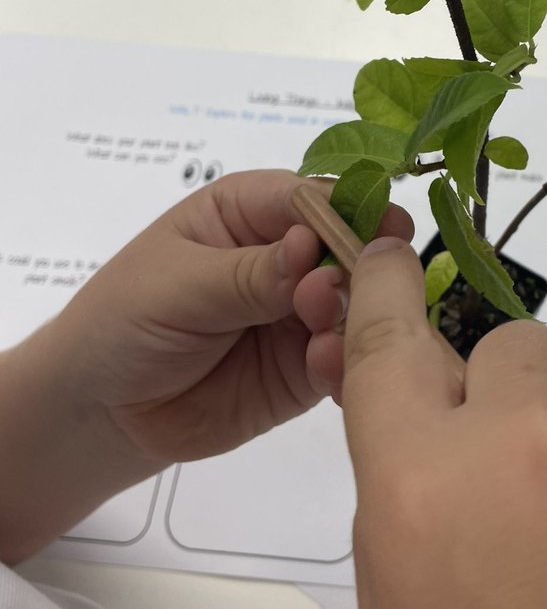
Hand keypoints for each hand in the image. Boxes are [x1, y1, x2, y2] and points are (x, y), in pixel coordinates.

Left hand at [42, 169, 411, 463]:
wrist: (103, 410)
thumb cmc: (123, 322)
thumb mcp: (177, 287)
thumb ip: (248, 274)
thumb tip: (312, 247)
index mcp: (250, 211)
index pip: (312, 198)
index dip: (347, 212)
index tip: (382, 231)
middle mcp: (287, 256)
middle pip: (348, 250)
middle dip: (355, 269)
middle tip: (333, 295)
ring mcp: (301, 314)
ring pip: (355, 307)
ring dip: (352, 320)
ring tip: (321, 340)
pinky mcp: (306, 367)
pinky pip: (343, 361)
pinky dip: (345, 365)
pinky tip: (326, 372)